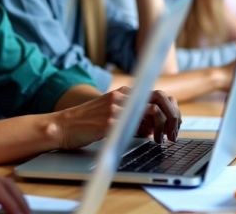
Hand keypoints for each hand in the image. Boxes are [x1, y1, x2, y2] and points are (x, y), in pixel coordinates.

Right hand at [49, 87, 180, 148]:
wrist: (62, 126)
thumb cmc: (86, 124)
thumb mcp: (111, 115)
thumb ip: (130, 118)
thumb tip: (151, 129)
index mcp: (122, 93)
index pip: (156, 94)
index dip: (170, 109)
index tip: (173, 125)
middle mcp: (120, 97)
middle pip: (160, 98)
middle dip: (172, 116)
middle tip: (173, 134)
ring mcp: (115, 108)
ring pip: (151, 112)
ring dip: (162, 128)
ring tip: (161, 141)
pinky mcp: (108, 122)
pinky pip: (136, 126)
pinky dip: (146, 135)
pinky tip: (146, 142)